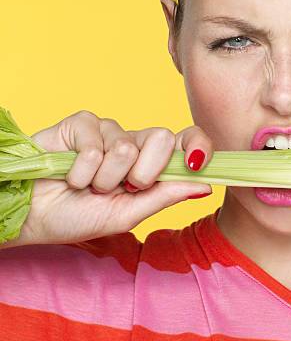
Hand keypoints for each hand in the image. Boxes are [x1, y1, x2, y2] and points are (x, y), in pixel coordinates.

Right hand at [4, 110, 212, 246]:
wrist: (34, 217)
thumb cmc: (80, 216)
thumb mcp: (128, 214)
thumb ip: (166, 196)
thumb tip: (208, 186)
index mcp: (151, 164)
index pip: (186, 142)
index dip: (198, 146)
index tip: (196, 163)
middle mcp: (134, 143)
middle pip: (162, 138)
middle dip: (144, 173)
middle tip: (124, 189)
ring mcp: (108, 130)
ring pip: (126, 147)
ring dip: (105, 179)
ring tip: (89, 186)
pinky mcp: (82, 123)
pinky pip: (95, 144)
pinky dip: (82, 170)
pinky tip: (71, 175)